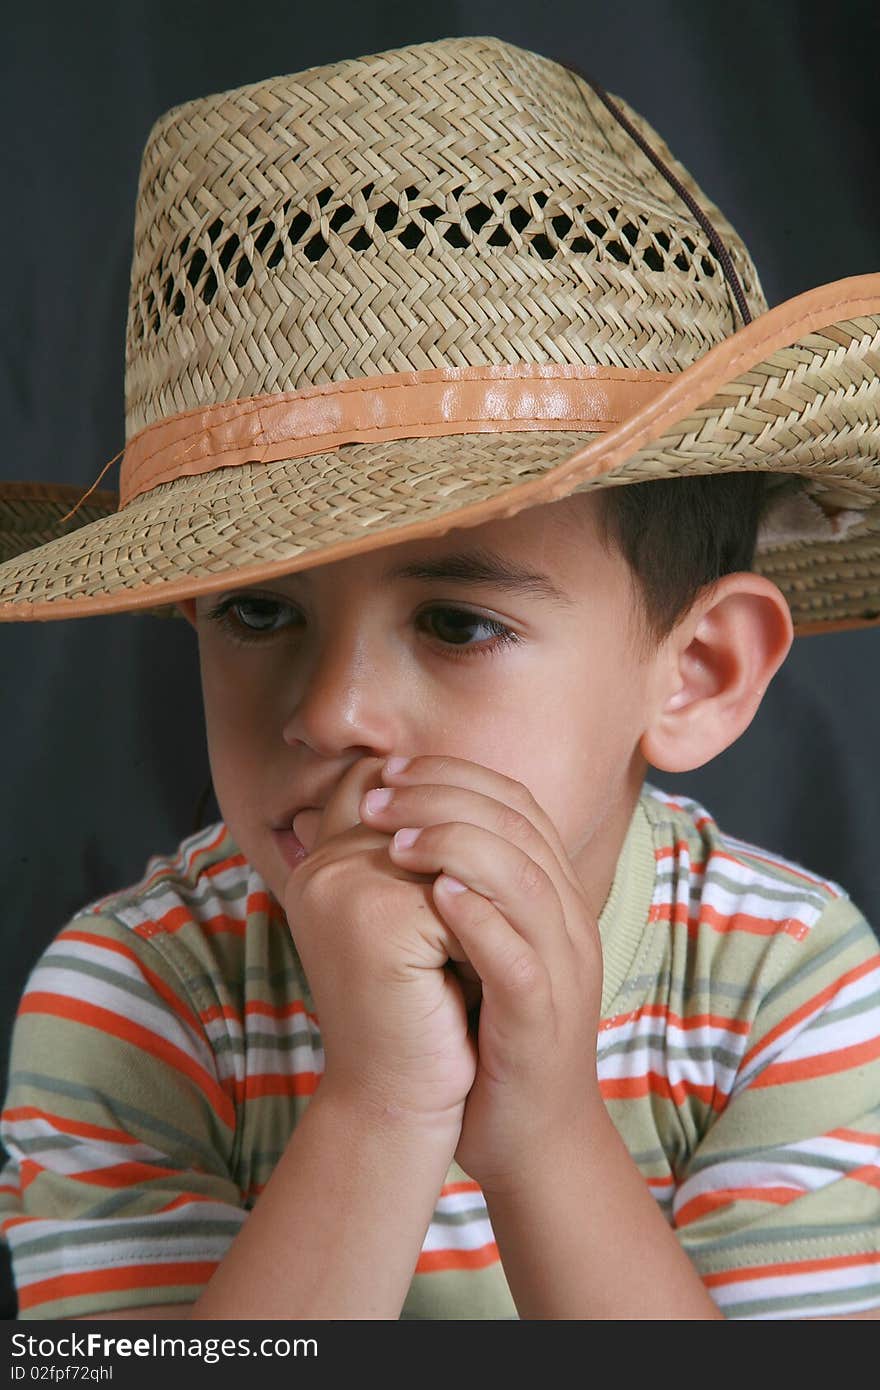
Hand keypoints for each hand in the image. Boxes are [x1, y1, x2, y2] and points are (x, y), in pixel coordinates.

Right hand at [282, 757, 476, 1136]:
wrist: (397, 1104)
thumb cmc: (414, 1015)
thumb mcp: (414, 924)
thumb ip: (416, 861)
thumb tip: (459, 789)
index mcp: (325, 861)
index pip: (388, 782)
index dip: (445, 791)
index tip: (488, 825)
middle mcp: (323, 866)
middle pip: (426, 800)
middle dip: (478, 823)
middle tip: (515, 861)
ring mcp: (346, 888)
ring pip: (451, 844)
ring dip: (491, 872)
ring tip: (510, 913)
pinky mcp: (379, 923)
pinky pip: (460, 893)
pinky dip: (489, 922)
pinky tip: (492, 957)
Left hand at [360, 755, 604, 1192]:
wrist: (530, 1135)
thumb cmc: (489, 1037)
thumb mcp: (473, 949)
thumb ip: (449, 890)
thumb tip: (382, 835)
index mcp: (551, 897)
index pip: (516, 805)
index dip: (454, 775)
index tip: (392, 769)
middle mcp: (566, 921)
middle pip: (519, 827)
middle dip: (446, 798)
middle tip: (382, 796)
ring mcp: (561, 968)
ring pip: (524, 880)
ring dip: (458, 847)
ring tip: (397, 840)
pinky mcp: (543, 1018)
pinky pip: (519, 956)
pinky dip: (480, 920)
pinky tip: (435, 898)